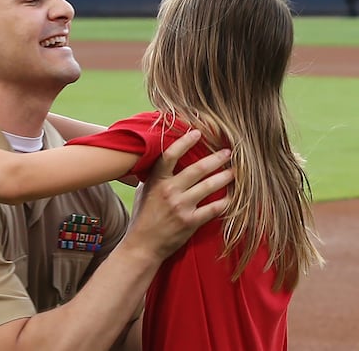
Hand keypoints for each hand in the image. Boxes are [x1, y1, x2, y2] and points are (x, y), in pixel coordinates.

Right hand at [126, 130, 232, 262]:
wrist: (143, 244)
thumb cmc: (143, 216)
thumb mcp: (144, 191)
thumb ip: (155, 177)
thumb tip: (165, 161)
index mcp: (157, 180)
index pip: (171, 155)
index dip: (185, 142)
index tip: (198, 133)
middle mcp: (169, 191)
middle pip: (197, 169)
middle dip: (216, 159)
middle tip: (228, 152)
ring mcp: (181, 206)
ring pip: (209, 186)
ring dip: (224, 177)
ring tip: (235, 171)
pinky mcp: (190, 222)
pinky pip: (213, 208)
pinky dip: (225, 202)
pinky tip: (233, 197)